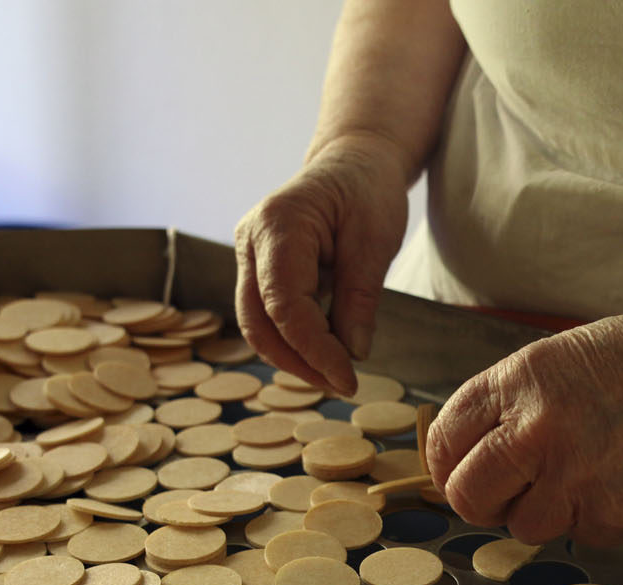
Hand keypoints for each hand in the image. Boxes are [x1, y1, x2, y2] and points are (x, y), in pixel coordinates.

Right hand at [235, 135, 411, 395]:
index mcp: (278, 225)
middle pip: (259, 322)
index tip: (348, 379)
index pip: (286, 306)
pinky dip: (291, 339)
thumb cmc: (367, 191)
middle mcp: (250, 239)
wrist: (354, 161)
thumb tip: (353, 354)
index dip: (314, 350)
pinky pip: (265, 314)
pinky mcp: (256, 267)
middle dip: (299, 362)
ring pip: (256, 324)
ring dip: (293, 357)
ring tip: (335, 374)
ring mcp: (247, 253)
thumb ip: (360, 298)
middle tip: (342, 385)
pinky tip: (324, 353)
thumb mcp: (376, 241)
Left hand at [426, 292, 622, 547]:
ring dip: (547, 509)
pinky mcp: (612, 514)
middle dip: (483, 501)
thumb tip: (464, 461)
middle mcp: (537, 430)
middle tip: (508, 493)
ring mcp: (574, 477)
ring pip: (524, 526)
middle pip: (468, 497)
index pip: (444, 441)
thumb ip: (506, 406)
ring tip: (586, 471)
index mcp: (518, 382)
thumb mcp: (558, 360)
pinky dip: (596, 516)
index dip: (447, 464)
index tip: (461, 471)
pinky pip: (580, 534)